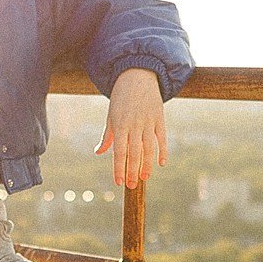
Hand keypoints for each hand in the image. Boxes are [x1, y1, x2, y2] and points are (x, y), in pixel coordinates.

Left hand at [96, 67, 166, 187]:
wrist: (137, 76)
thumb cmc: (121, 98)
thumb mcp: (111, 115)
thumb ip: (107, 136)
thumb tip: (99, 153)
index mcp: (120, 125)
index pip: (119, 152)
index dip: (119, 168)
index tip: (119, 182)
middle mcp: (134, 125)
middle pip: (134, 153)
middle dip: (133, 171)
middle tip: (132, 185)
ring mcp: (148, 122)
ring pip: (149, 149)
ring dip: (147, 165)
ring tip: (145, 178)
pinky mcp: (160, 118)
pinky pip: (162, 138)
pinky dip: (163, 151)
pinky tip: (161, 163)